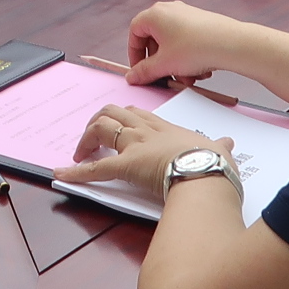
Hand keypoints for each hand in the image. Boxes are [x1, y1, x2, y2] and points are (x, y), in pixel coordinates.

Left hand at [54, 103, 228, 199]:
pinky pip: (95, 168)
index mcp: (166, 128)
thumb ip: (221, 146)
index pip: (138, 114)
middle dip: (99, 122)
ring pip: (101, 128)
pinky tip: (60, 174)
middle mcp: (146, 131)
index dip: (124, 117)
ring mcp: (135, 145)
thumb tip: (228, 143)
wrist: (208, 172)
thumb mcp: (220, 150)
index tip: (118, 124)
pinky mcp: (126, 165)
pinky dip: (75, 172)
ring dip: (86, 140)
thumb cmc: (215, 163)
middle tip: (93, 139)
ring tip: (79, 154)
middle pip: (114, 113)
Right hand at [122, 0, 253, 86]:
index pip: (135, 32)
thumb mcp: (164, 64)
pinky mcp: (201, 22)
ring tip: (186, 78)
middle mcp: (169, 10)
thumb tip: (132, 76)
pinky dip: (188, 58)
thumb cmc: (195, 48)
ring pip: (172, 43)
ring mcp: (186, 14)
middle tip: (163, 77)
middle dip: (159, 63)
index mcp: (154, 14)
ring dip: (175, 64)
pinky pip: (187, 41)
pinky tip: (198, 71)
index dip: (134, 54)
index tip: (139, 69)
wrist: (230, 44)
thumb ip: (144, 71)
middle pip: (154, 39)